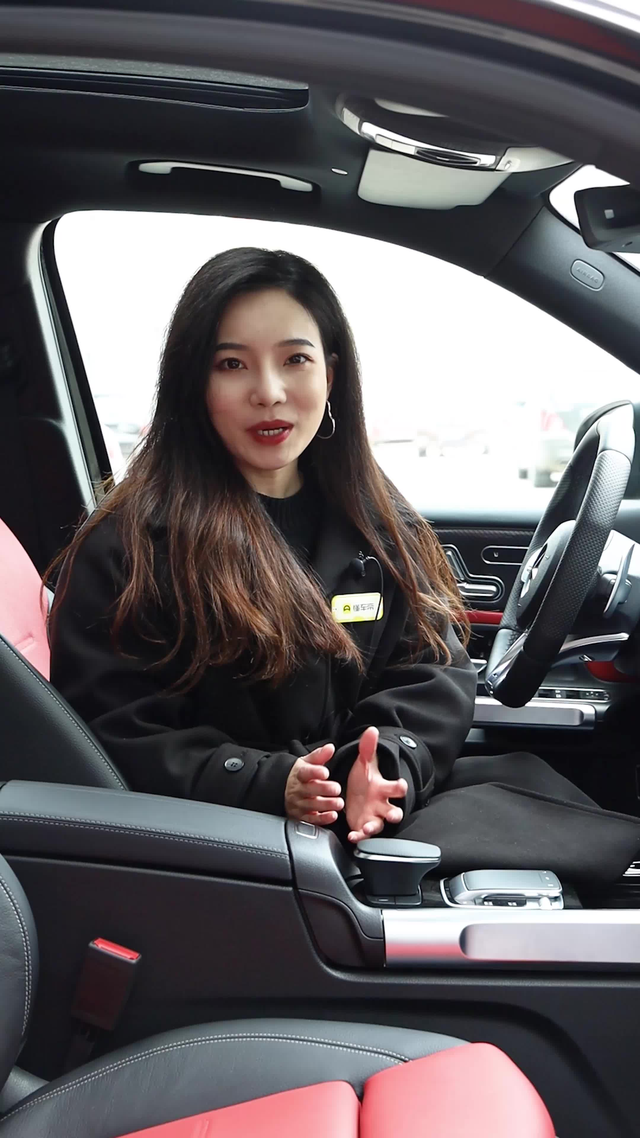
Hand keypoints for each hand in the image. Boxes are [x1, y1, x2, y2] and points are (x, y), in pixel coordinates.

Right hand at [284, 743, 343, 824]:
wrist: (283, 791)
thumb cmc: (300, 777)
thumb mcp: (307, 763)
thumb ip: (319, 756)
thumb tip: (330, 747)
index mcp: (299, 775)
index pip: (304, 773)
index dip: (314, 772)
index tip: (325, 772)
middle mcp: (298, 790)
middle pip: (309, 790)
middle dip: (323, 789)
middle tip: (337, 788)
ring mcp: (299, 805)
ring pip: (311, 806)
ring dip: (326, 805)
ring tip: (339, 803)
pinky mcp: (301, 817)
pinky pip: (311, 820)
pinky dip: (322, 819)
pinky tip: (332, 815)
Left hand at [345, 726, 407, 842]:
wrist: (355, 795)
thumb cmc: (364, 780)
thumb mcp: (364, 763)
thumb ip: (367, 748)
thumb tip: (371, 730)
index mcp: (384, 788)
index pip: (397, 788)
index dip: (401, 787)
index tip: (401, 784)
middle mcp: (382, 805)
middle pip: (394, 811)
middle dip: (395, 814)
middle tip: (394, 815)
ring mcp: (374, 817)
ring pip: (379, 826)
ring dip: (374, 828)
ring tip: (368, 829)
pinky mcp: (362, 827)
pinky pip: (362, 835)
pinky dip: (358, 837)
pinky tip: (352, 836)